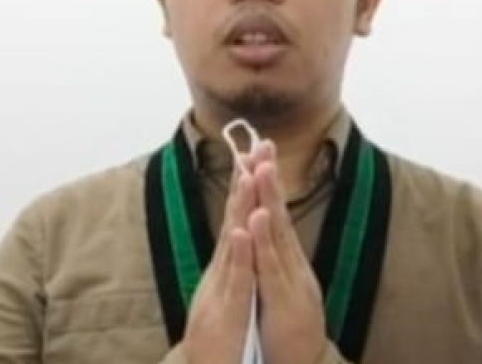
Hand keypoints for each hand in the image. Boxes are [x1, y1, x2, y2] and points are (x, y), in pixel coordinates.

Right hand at [180, 162, 256, 363]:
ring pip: (234, 242)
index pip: (241, 217)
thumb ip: (235, 263)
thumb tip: (237, 233)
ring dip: (240, 207)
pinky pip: (236, 280)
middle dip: (245, 182)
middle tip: (254, 146)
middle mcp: (224, 270)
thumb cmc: (223, 334)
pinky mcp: (228, 311)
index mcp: (231, 264)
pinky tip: (242, 230)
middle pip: (235, 219)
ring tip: (248, 174)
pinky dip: (239, 255)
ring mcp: (224, 288)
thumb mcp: (232, 291)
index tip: (258, 150)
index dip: (249, 183)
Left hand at [247, 140, 328, 363]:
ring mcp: (288, 280)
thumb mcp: (277, 289)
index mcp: (284, 260)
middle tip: (264, 143)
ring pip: (275, 235)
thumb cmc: (285, 329)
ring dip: (268, 200)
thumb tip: (266, 233)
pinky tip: (254, 221)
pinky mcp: (282, 300)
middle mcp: (290, 265)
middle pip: (278, 215)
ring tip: (260, 169)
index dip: (266, 182)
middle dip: (270, 178)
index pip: (272, 214)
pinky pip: (269, 268)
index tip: (258, 148)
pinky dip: (262, 244)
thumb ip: (272, 261)